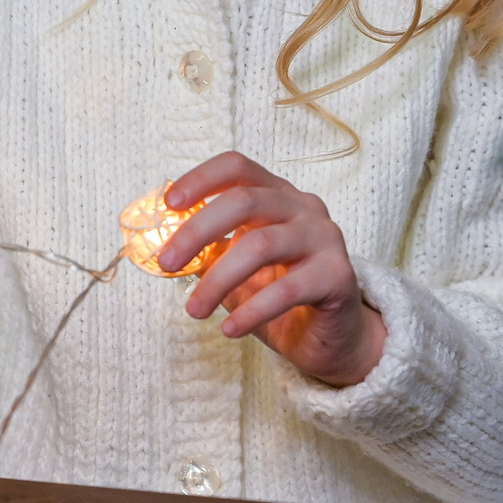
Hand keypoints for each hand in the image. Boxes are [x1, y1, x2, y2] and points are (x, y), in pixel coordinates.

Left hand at [160, 153, 386, 386]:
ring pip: (261, 245)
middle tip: (167, 263)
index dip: (200, 179)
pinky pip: (288, 289)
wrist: (331, 336)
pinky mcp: (339, 275)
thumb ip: (207, 251)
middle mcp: (303, 207)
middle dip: (197, 231)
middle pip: (244, 201)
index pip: (237, 167)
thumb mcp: (235, 267)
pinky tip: (230, 329)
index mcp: (275, 194)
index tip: (169, 204)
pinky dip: (252, 311)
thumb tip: (163, 247)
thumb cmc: (276, 292)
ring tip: (194, 310)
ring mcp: (325, 238)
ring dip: (218, 279)